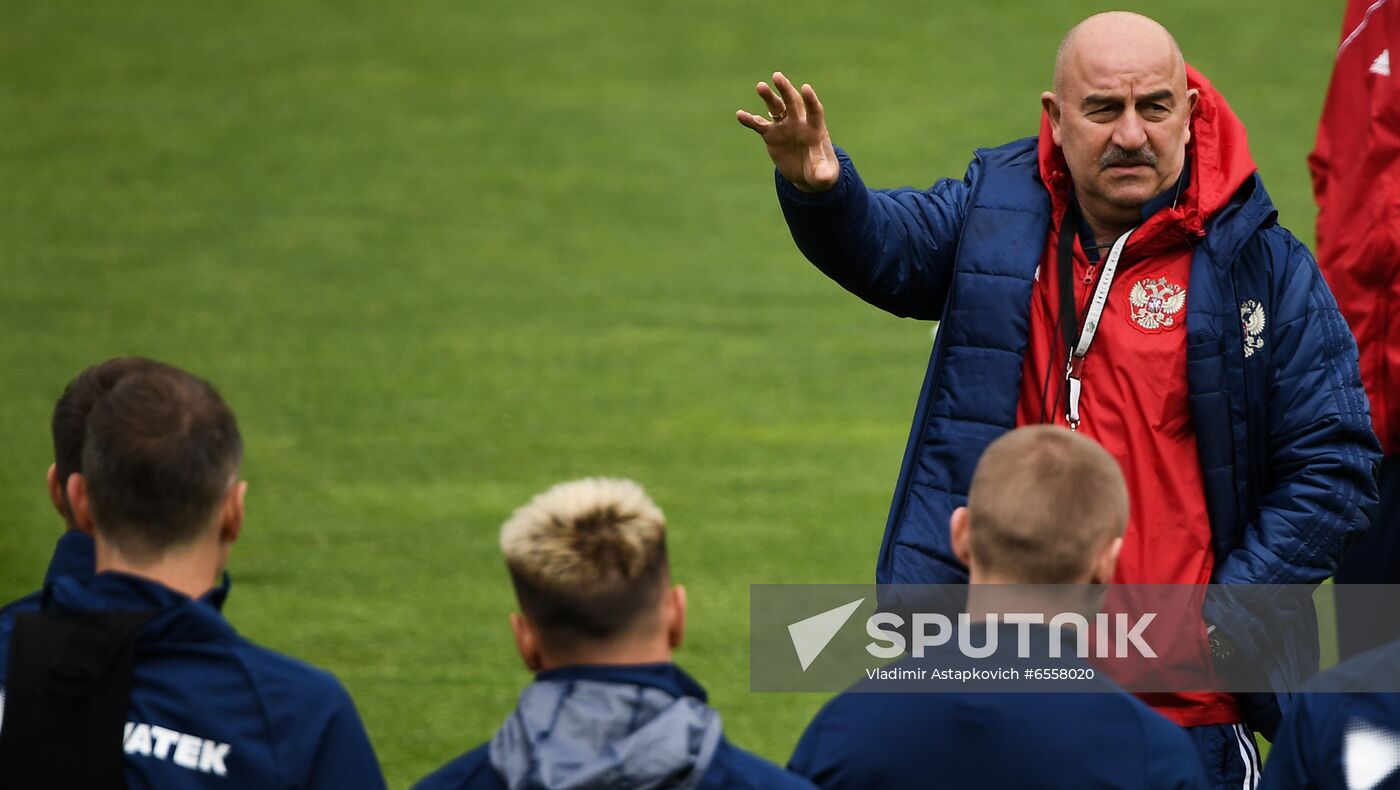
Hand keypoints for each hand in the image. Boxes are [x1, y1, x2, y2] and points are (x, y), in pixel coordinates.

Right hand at [736, 72, 839, 193]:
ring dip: (768, 96)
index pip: (814, 110)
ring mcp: (784, 126)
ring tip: (760, 86)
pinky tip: (740, 115)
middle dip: (785, 90)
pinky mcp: (771, 134)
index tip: (805, 88)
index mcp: (815, 129)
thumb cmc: (820, 171)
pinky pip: (759, 125)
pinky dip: (750, 120)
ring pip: (776, 107)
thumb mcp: (824, 175)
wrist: (806, 172)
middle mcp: (799, 122)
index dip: (810, 100)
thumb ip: (824, 174)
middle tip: (777, 76)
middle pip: (793, 102)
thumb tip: (824, 178)